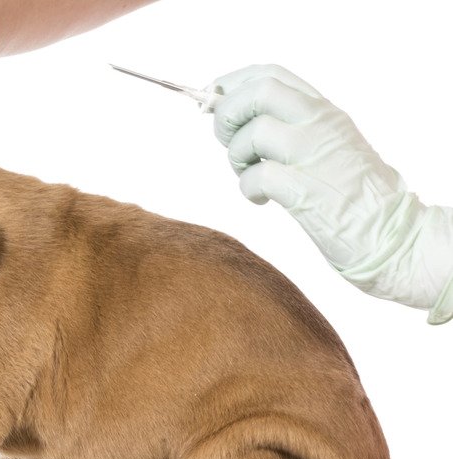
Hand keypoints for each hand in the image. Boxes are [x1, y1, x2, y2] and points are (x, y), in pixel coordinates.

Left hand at [210, 64, 452, 322]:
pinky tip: (260, 200)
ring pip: (254, 132)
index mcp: (324, 111)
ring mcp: (314, 155)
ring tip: (246, 175)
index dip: (233, 83)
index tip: (215, 100)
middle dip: (228, 113)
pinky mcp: (305, 191)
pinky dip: (247, 188)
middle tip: (227, 140)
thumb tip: (239, 123)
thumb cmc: (353, 196)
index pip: (270, 74)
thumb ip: (291, 129)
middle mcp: (320, 124)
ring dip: (236, 156)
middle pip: (258, 92)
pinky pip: (257, 176)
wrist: (392, 235)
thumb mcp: (327, 146)